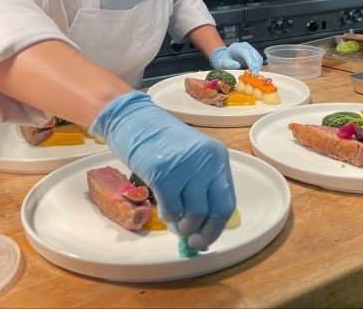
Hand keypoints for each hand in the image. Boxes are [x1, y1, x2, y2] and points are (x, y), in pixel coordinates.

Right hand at [90, 91, 235, 250]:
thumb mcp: (191, 157)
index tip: (206, 238)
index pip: (227, 200)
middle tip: (193, 242)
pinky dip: (168, 216)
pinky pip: (172, 210)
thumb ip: (200, 185)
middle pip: (217, 210)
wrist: (135, 121)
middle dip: (206, 232)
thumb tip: (203, 226)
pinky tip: (163, 210)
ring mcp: (187, 168)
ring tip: (174, 220)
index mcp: (218, 157)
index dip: (217, 225)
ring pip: (194, 214)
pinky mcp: (164, 175)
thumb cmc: (161, 142)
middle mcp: (208, 162)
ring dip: (183, 225)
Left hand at [210, 42, 262, 73]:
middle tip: (255, 75)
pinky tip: (255, 73)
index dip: (250, 61)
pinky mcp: (254, 55)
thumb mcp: (223, 62)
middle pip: (254, 54)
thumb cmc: (225, 60)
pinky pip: (259, 60)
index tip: (253, 71)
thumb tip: (237, 65)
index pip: (246, 52)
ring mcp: (251, 50)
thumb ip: (228, 63)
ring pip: (258, 57)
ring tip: (255, 75)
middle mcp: (245, 46)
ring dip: (258, 67)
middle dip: (256, 65)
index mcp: (237, 47)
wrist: (226, 59)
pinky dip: (258, 67)